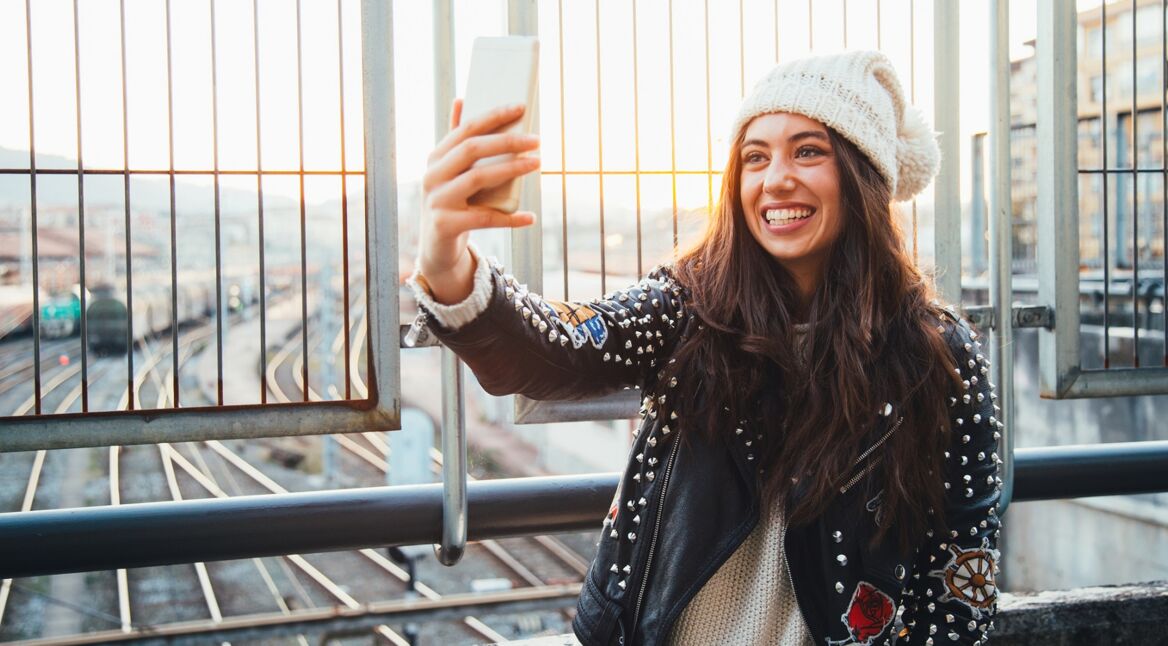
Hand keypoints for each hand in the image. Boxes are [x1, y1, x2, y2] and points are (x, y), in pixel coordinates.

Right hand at [418, 99, 540, 303]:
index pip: (465, 129)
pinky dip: (510, 218)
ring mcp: (437, 200)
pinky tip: (530, 217)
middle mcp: (432, 175)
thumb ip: (458, 141)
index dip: (493, 116)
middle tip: (536, 140)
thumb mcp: (451, 172)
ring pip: (477, 179)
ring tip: (537, 163)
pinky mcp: (445, 225)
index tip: (521, 107)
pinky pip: (484, 218)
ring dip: (511, 169)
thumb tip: (461, 99)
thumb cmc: (452, 203)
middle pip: (472, 150)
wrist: (435, 248)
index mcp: (435, 157)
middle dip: (506, 141)